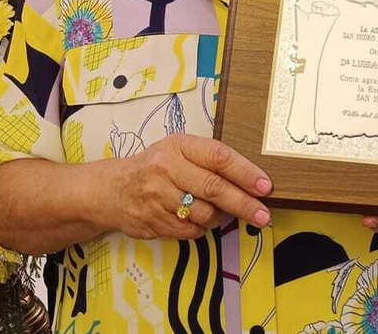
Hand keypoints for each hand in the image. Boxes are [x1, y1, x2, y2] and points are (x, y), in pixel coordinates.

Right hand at [92, 133, 271, 240]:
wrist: (112, 189)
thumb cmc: (155, 167)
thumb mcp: (178, 151)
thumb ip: (208, 161)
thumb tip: (250, 181)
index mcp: (178, 146)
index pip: (218, 157)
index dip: (245, 172)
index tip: (265, 185)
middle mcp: (166, 169)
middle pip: (214, 189)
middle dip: (244, 204)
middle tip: (263, 215)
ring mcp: (158, 197)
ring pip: (205, 214)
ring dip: (220, 218)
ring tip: (220, 213)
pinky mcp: (154, 222)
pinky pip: (191, 231)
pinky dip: (202, 228)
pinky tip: (198, 220)